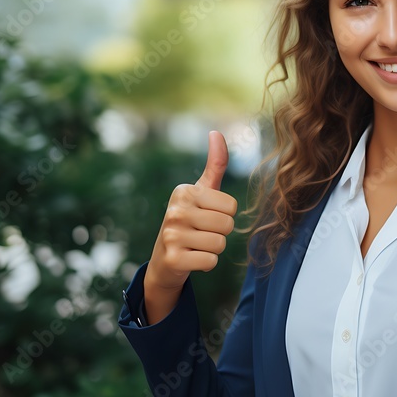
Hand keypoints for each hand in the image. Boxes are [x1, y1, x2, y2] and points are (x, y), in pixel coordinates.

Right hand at [144, 131, 237, 322]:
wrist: (164, 260)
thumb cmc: (190, 220)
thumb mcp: (202, 192)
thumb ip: (215, 165)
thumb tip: (216, 132)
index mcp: (184, 191)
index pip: (232, 206)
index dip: (225, 215)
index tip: (206, 216)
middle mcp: (175, 210)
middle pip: (227, 225)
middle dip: (220, 233)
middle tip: (201, 233)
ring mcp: (171, 235)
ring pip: (220, 244)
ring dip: (213, 249)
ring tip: (196, 245)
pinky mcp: (172, 258)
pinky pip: (211, 261)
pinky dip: (206, 264)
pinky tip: (191, 259)